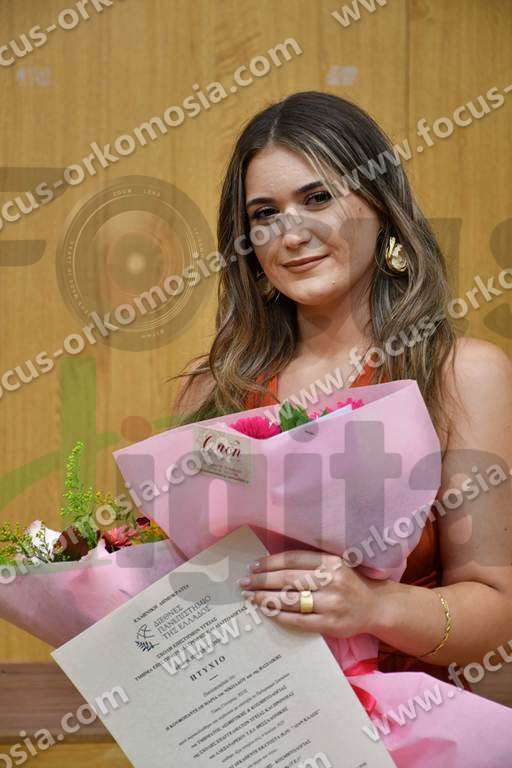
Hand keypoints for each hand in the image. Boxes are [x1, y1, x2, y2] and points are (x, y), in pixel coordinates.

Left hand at [238, 549, 382, 637]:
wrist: (375, 606)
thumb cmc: (348, 582)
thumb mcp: (334, 564)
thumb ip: (309, 563)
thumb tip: (271, 564)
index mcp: (330, 561)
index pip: (292, 559)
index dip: (270, 562)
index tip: (254, 566)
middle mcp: (331, 580)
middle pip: (287, 578)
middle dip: (262, 581)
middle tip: (244, 583)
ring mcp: (331, 603)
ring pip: (290, 600)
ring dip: (265, 599)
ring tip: (250, 597)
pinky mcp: (330, 624)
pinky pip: (298, 620)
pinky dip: (280, 616)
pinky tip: (267, 612)